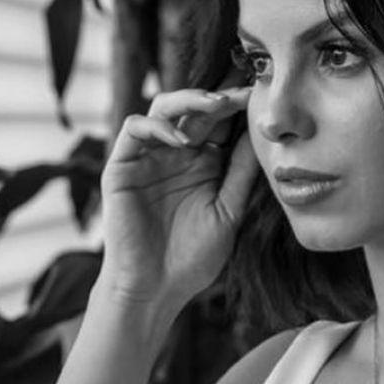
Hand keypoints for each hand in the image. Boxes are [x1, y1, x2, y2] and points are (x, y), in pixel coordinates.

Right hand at [97, 86, 257, 309]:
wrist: (154, 289)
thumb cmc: (192, 258)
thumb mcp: (228, 211)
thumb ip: (241, 173)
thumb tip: (261, 134)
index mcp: (203, 164)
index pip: (220, 124)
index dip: (237, 107)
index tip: (260, 97)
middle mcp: (175, 155)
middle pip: (195, 110)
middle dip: (219, 98)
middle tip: (241, 94)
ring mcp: (148, 158)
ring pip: (163, 108)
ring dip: (188, 100)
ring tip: (214, 106)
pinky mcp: (122, 166)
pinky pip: (134, 129)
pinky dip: (156, 126)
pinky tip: (180, 142)